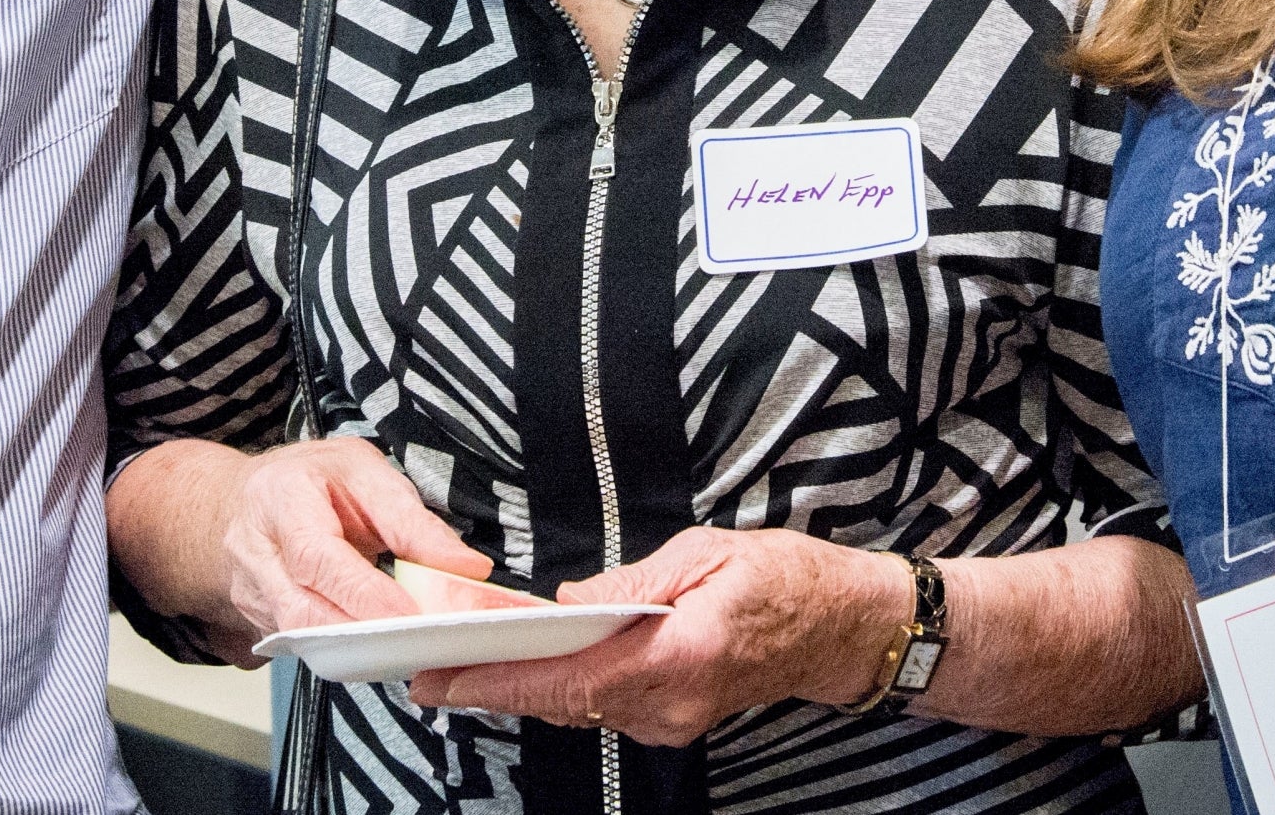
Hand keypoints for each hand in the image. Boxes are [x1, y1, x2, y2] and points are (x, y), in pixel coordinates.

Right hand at [212, 436, 490, 663]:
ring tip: (409, 650)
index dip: (365, 593)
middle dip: (366, 633)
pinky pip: (306, 648)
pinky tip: (381, 650)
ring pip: (304, 640)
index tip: (413, 614)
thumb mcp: (364, 473)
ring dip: (358, 651)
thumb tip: (467, 567)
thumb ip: (411, 520)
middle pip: (305, 611)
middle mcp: (256, 551)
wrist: (243, 504)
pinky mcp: (261, 626)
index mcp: (282, 497)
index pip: (318, 556)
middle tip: (420, 642)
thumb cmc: (310, 481)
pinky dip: (346, 653)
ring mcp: (252, 595)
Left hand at [411, 527, 908, 744]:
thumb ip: (632, 580)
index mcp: (679, 657)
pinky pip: (603, 707)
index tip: (450, 681)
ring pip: (580, 709)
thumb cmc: (787, 581)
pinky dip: (560, 689)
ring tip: (463, 669)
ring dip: (523, 690)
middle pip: (565, 703)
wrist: (845, 627)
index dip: (504, 683)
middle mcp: (671, 704)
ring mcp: (673, 720)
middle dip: (495, 690)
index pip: (572, 679)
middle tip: (429, 679)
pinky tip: (529, 670)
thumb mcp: (707, 553)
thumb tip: (567, 597)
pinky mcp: (674, 718)